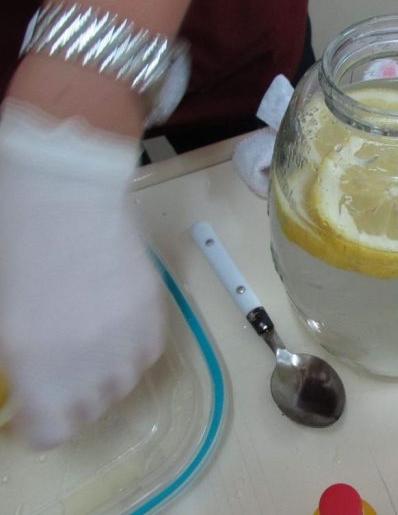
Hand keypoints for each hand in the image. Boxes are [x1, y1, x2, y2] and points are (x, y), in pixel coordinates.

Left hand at [0, 100, 166, 447]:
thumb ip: (19, 356)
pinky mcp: (155, 311)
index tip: (30, 410)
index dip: (38, 426)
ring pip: (124, 383)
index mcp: (40, 365)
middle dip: (70, 400)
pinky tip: (115, 325)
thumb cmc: (16, 243)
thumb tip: (32, 374)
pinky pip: (148, 352)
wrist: (65, 193)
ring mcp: (128, 336)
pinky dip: (132, 349)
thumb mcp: (2, 312)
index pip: (50, 432)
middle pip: (91, 411)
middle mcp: (90, 361)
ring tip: (90, 346)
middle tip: (57, 372)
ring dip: (105, 376)